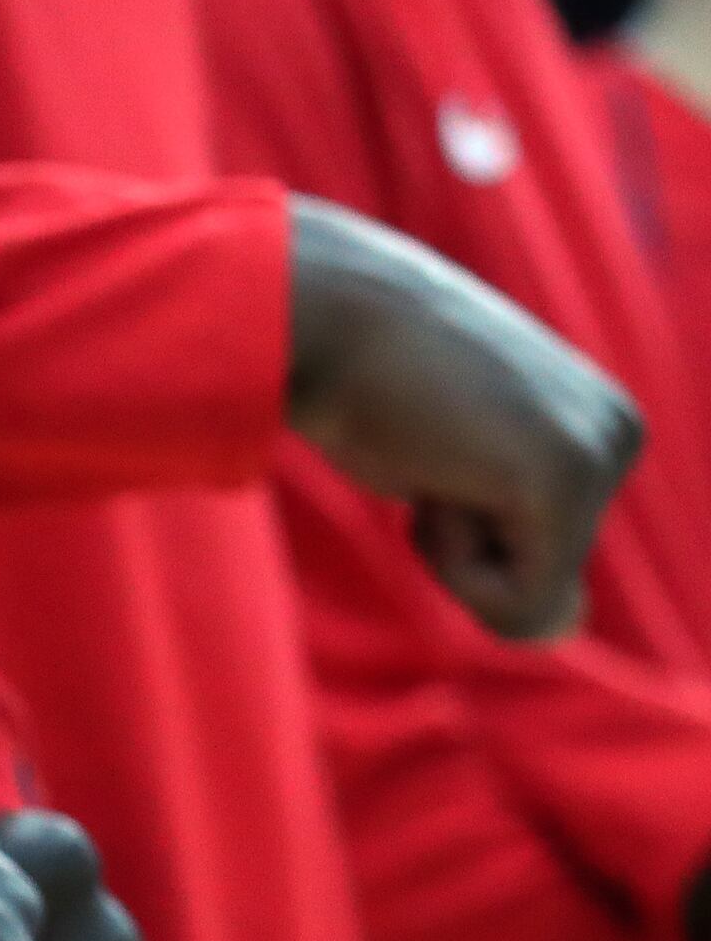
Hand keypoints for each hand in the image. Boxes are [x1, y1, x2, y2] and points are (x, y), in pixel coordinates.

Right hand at [285, 195, 639, 642]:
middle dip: (457, 545)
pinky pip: (517, 605)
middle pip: (541, 584)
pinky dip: (452, 564)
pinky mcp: (562, 480)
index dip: (458, 531)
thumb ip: (512, 543)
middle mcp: (619, 435)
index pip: (539, 560)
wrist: (320, 311)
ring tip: (424, 452)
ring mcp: (599, 455)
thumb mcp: (448, 472)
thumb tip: (567, 629)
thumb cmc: (363, 383)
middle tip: (420, 449)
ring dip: (449, 550)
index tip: (428, 446)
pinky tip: (430, 472)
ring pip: (531, 601)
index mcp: (600, 427)